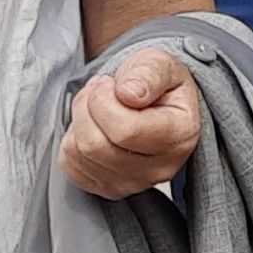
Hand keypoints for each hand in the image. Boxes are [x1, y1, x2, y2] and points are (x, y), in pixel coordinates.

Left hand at [63, 47, 200, 197]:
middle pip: (96, 145)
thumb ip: (148, 73)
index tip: (110, 82)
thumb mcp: (160, 63)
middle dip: (86, 108)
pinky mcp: (109, 188)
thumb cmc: (157, 83)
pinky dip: (72, 140)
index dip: (103, 100)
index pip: (125, 130)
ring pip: (79, 154)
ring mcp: (135, 183)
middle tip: (99, 89)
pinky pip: (70, 165)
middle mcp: (162, 167)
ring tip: (97, 105)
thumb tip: (128, 93)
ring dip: (78, 121)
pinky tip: (93, 127)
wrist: (154, 102)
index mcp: (181, 135)